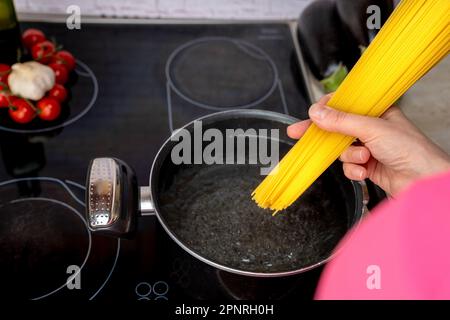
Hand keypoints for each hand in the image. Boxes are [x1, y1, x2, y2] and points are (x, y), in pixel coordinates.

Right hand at [287, 95, 449, 195]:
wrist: (424, 182)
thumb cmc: (411, 150)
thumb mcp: (372, 129)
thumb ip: (342, 121)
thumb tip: (317, 113)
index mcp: (376, 111)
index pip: (344, 105)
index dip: (325, 109)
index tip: (310, 114)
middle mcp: (371, 128)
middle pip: (338, 128)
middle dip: (324, 135)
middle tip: (298, 133)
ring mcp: (369, 147)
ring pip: (341, 150)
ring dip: (349, 156)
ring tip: (364, 158)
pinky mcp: (367, 166)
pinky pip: (348, 166)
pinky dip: (354, 170)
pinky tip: (365, 172)